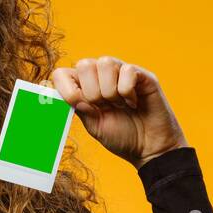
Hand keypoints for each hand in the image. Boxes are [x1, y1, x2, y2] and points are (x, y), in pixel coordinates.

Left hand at [49, 56, 188, 169]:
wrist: (150, 149)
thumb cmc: (124, 137)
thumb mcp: (95, 126)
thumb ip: (81, 110)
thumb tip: (72, 96)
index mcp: (86, 87)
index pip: (62, 73)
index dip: (65, 88)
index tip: (77, 105)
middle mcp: (103, 76)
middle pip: (84, 64)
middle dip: (91, 91)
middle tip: (105, 107)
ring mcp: (123, 73)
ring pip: (105, 63)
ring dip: (110, 91)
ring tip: (120, 105)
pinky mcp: (143, 76)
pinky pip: (127, 70)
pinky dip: (127, 92)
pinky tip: (134, 103)